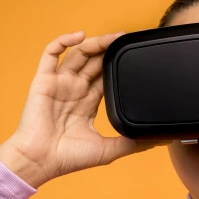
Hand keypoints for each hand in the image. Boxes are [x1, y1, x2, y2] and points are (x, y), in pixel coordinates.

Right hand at [0, 30, 171, 186]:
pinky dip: (63, 41)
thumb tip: (158, 141)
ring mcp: (59, 83)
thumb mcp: (108, 150)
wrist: (40, 162)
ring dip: (96, 43)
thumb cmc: (68, 158)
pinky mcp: (44, 80)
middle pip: (95, 61)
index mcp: (87, 102)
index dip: (118, 64)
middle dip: (111, 49)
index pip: (106, 76)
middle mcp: (74, 89)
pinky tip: (80, 36)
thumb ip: (131, 143)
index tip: (135, 56)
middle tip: (129, 40)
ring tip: (114, 36)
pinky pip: (51, 54)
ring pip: (79, 54)